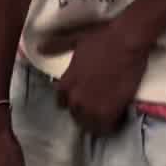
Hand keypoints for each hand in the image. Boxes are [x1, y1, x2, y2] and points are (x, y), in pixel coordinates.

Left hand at [57, 22, 150, 136]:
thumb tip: (39, 48)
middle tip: (95, 107)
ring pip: (90, 124)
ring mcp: (93, 106)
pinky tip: (116, 120)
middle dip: (83, 113)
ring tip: (105, 117)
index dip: (71, 101)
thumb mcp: (75, 40)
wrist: (126, 42)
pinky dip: (110, 125)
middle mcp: (75, 98)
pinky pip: (106, 127)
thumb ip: (57, 47)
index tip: (81, 98)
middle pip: (75, 116)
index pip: (61, 103)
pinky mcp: (111, 110)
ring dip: (96, 122)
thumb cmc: (101, 39)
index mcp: (65, 83)